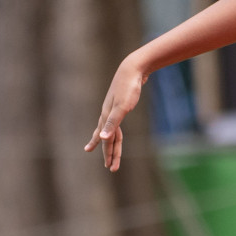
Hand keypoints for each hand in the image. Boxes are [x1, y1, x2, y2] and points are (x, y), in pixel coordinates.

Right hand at [84, 56, 147, 170]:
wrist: (133, 68)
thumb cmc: (128, 87)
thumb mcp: (122, 107)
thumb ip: (112, 123)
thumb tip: (102, 139)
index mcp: (107, 116)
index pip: (107, 140)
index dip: (108, 154)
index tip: (109, 167)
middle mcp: (107, 114)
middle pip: (107, 138)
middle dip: (108, 153)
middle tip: (110, 167)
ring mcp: (113, 109)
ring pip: (111, 130)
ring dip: (111, 143)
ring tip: (111, 153)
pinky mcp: (120, 104)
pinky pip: (115, 122)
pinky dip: (114, 129)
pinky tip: (115, 128)